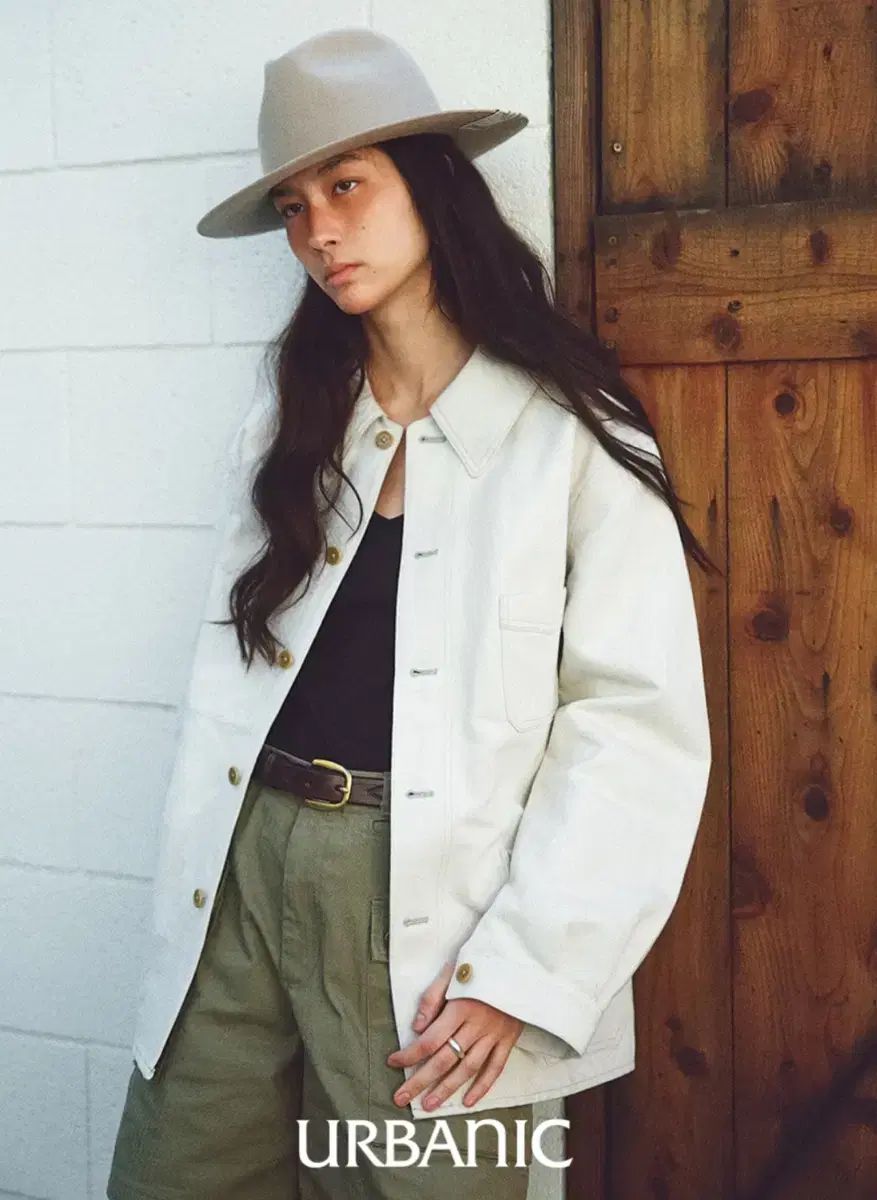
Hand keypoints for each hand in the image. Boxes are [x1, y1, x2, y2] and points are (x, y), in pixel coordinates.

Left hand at [385, 959, 523, 1109]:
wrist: (518, 963)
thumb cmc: (480, 966)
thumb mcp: (452, 973)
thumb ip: (432, 998)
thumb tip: (417, 1027)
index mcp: (460, 1008)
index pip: (430, 1040)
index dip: (409, 1054)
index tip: (393, 1062)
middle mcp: (476, 1026)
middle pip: (444, 1060)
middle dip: (420, 1081)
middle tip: (401, 1098)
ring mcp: (494, 1035)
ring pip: (468, 1069)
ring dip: (447, 1090)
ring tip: (428, 1105)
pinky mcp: (508, 1040)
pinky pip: (495, 1068)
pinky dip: (482, 1087)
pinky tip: (468, 1101)